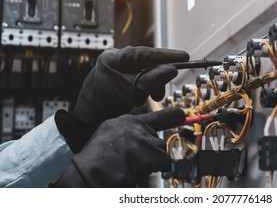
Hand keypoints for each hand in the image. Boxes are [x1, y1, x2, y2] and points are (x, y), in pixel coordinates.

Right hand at [52, 108, 184, 187]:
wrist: (82, 172)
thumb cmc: (97, 153)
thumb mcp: (113, 131)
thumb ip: (134, 130)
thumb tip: (154, 135)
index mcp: (128, 122)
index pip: (156, 117)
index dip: (171, 116)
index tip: (181, 115)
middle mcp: (135, 131)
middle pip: (159, 145)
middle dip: (151, 155)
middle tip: (132, 160)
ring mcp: (136, 148)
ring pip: (160, 159)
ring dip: (148, 166)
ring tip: (127, 166)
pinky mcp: (138, 164)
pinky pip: (153, 171)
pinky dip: (144, 175)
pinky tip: (127, 173)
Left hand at [55, 46, 188, 151]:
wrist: (86, 123)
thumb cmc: (103, 105)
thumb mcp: (133, 90)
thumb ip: (154, 78)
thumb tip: (172, 69)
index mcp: (114, 58)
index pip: (146, 53)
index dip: (167, 55)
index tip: (184, 56)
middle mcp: (114, 60)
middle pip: (145, 63)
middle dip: (156, 78)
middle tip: (160, 91)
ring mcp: (115, 69)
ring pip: (143, 72)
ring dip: (149, 86)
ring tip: (147, 99)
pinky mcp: (117, 79)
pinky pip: (136, 80)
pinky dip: (142, 90)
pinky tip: (139, 99)